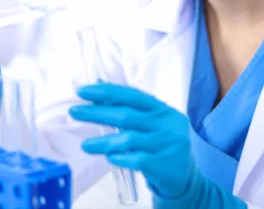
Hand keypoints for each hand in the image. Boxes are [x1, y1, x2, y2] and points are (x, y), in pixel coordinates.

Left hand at [69, 84, 246, 208]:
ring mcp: (167, 145)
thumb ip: (130, 108)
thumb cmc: (163, 145)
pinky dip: (120, 158)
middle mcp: (166, 124)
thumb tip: (98, 85)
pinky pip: (136, 160)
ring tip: (85, 146)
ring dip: (103, 142)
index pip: (131, 95)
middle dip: (96, 113)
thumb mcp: (153, 123)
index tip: (83, 91)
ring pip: (128, 139)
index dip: (106, 92)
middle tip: (74, 112)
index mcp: (162, 110)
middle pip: (126, 115)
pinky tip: (110, 158)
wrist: (189, 178)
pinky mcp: (165, 165)